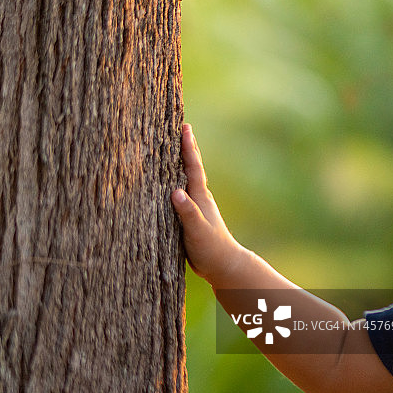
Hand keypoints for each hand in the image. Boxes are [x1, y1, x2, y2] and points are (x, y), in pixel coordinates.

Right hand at [172, 124, 244, 284]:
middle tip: (180, 127)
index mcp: (200, 196)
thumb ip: (187, 212)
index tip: (185, 127)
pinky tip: (169, 182)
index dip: (188, 147)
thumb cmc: (210, 249)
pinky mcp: (191, 216)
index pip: (192, 167)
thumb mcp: (197, 231)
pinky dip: (176, 181)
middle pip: (191, 167)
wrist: (223, 265)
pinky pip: (182, 191)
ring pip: (187, 178)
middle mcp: (199, 197)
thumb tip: (175, 192)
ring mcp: (196, 206)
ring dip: (180, 162)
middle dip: (185, 147)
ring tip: (171, 149)